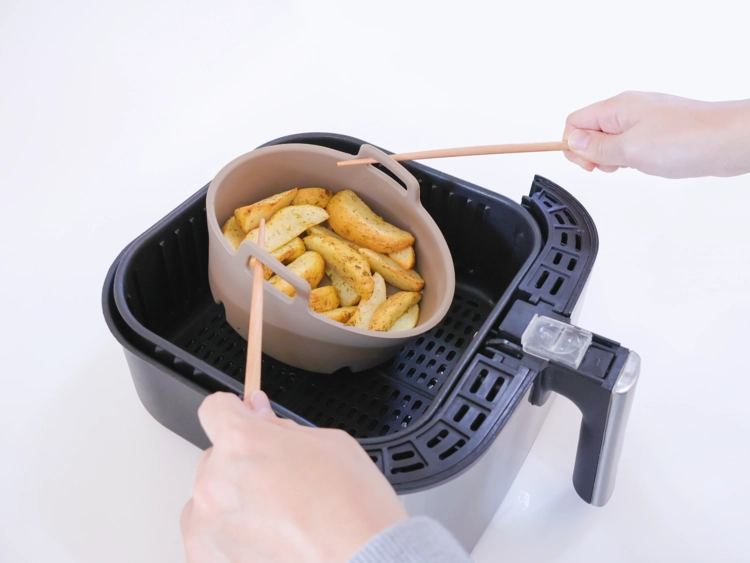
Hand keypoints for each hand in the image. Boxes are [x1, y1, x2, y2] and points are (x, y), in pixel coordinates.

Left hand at [180, 391, 406, 562]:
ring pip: (210, 499)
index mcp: (243, 442)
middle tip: (280, 480)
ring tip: (277, 517)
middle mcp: (216, 481)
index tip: (245, 420)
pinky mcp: (208, 557)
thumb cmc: (353, 511)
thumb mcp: (328, 444)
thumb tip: (260, 415)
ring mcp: (208, 525)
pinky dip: (231, 537)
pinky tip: (268, 540)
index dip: (234, 412)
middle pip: (216, 457)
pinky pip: (209, 535)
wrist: (364, 562)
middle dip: (243, 462)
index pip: (215, 409)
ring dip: (235, 501)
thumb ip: (281, 427)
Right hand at [563, 91, 749, 177]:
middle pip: (590, 131)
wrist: (728, 140)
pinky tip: (644, 163)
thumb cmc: (687, 139)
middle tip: (610, 165)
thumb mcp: (629, 149)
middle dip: (592, 154)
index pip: (575, 122)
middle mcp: (629, 109)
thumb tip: (573, 142)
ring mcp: (644, 120)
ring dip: (612, 157)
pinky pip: (630, 144)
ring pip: (610, 139)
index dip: (574, 146)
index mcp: (617, 107)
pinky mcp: (658, 132)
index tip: (588, 164)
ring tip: (631, 164)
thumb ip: (596, 148)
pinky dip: (630, 157)